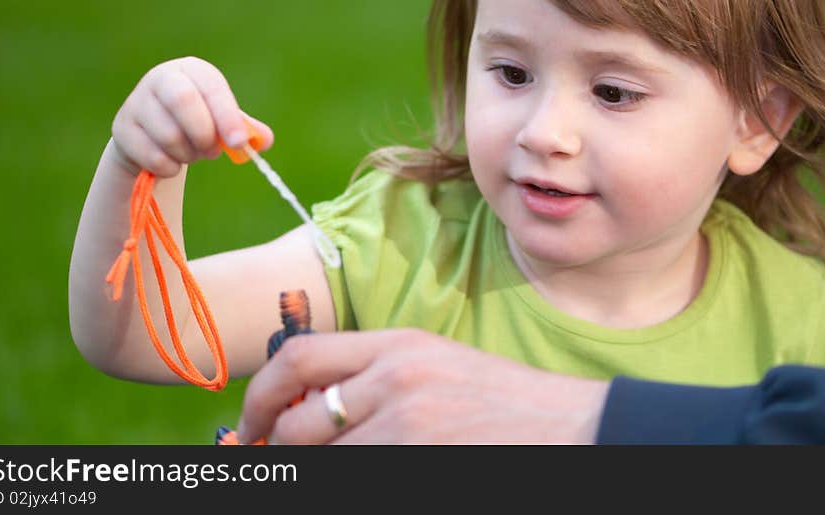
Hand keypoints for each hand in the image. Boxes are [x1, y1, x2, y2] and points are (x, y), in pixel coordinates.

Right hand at [111, 56, 272, 176]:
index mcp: (193, 70)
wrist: (153, 137)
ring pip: (168, 134)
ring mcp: (137, 101)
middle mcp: (161, 78)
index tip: (240, 143)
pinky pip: (151, 155)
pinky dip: (169, 167)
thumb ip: (245, 130)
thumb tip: (263, 141)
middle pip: (183, 101)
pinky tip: (171, 163)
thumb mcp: (223, 122)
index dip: (227, 117)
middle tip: (212, 152)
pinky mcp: (122, 127)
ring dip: (188, 154)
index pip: (212, 88)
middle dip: (203, 134)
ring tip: (191, 154)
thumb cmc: (197, 124)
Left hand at [236, 328, 610, 443]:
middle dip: (274, 451)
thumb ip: (375, 379)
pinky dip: (346, 481)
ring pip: (324, 460)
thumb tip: (313, 409)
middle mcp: (395, 378)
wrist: (573, 428)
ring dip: (313, 473)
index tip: (251, 428)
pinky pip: (356, 479)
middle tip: (268, 466)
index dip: (260, 396)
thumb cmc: (506, 404)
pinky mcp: (418, 463)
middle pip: (299, 420)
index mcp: (398, 344)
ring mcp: (407, 424)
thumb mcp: (437, 369)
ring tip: (330, 470)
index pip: (298, 356)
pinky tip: (368, 480)